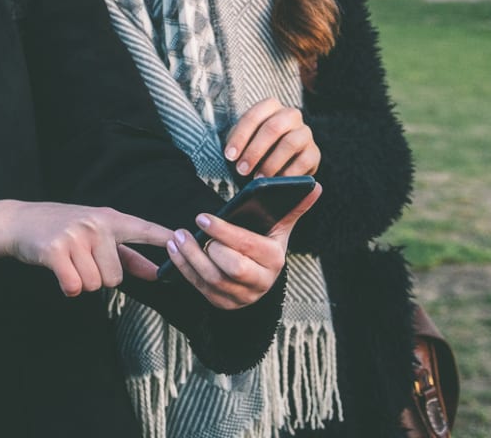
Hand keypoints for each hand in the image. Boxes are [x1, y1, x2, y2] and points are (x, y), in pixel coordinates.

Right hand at [0, 200, 176, 296]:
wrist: (19, 222)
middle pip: (115, 277)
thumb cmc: (62, 229)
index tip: (187, 240)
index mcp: (109, 219)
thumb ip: (128, 255)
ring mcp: (76, 236)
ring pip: (95, 284)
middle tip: (81, 261)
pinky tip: (59, 272)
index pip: (144, 230)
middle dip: (99, 278)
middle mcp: (96, 225)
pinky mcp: (56, 250)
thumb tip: (156, 273)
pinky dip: (67, 287)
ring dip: (82, 282)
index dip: (166, 238)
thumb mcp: (97, 235)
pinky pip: (74, 286)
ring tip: (69, 262)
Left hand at [168, 182, 320, 309]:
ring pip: (212, 280)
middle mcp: (261, 282)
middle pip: (231, 269)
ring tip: (177, 237)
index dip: (224, 232)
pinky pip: (201, 289)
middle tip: (186, 230)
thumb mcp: (280, 225)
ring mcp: (243, 297)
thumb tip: (315, 186)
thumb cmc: (266, 241)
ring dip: (190, 259)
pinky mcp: (225, 304)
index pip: (248, 246)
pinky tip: (174, 251)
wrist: (259, 273)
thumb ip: (294, 206)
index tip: (202, 217)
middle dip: (206, 249)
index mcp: (275, 259)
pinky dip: (185, 270)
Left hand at [224, 98, 320, 178]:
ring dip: (271, 163)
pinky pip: (304, 161)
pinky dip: (289, 173)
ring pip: (290, 143)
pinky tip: (277, 182)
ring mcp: (305, 132)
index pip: (254, 116)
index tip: (230, 156)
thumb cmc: (257, 149)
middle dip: (255, 150)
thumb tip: (234, 157)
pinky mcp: (314, 152)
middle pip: (273, 127)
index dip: (241, 136)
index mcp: (271, 106)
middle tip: (242, 170)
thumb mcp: (244, 142)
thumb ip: (239, 145)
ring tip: (258, 179)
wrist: (279, 163)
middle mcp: (291, 115)